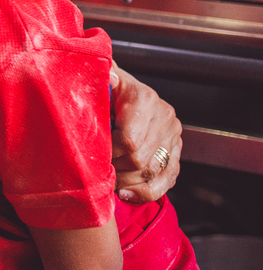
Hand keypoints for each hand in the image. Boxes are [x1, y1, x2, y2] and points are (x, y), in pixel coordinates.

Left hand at [109, 64, 181, 202]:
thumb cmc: (108, 87)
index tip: (92, 155)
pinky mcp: (177, 150)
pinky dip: (147, 191)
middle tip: (97, 171)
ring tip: (109, 183)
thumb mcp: (101, 79)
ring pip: (152, 171)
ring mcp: (173, 135)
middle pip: (139, 159)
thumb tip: (107, 75)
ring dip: (127, 182)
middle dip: (116, 169)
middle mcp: (164, 116)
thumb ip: (101, 77)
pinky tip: (127, 194)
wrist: (126, 90)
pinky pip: (168, 178)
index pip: (128, 140)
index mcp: (144, 98)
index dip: (108, 153)